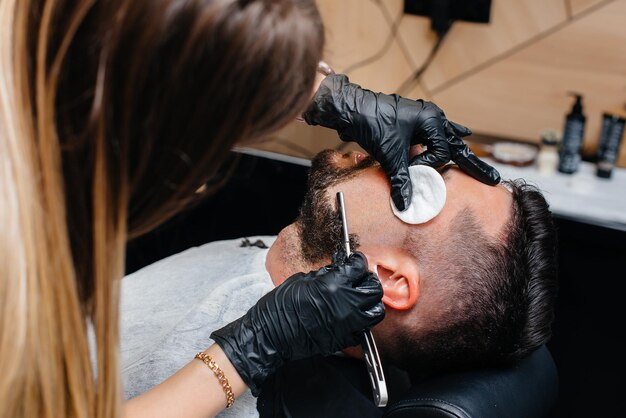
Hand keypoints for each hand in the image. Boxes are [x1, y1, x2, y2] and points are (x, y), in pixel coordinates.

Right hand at [210, 252, 383, 394]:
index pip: (359, 266)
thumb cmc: (281, 304)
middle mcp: (346, 304)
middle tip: (359, 278)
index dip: (357, 261)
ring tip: (359, 298)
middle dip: (368, 280)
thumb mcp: (303, 279)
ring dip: (370, 302)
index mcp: (335, 284)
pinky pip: (363, 329)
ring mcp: (348, 324)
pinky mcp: (344, 339)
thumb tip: (339, 271)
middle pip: (374, 289)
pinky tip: (350, 316)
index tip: (355, 261)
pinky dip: (360, 321)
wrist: (271, 334)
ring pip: (376, 311)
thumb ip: (326, 275)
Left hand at [303, 74, 500, 210]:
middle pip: (456, 145)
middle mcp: (431, 116)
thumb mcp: (389, 154)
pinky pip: (436, 131)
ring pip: (447, 139)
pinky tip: (463, 131)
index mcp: (431, 120)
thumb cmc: (371, 123)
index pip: (441, 152)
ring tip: (481, 167)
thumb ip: (401, 180)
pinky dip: (448, 135)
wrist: (350, 108)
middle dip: (472, 164)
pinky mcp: (413, 122)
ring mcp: (423, 118)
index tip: (413, 172)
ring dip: (459, 152)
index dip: (428, 167)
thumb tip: (407, 204)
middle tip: (493, 178)